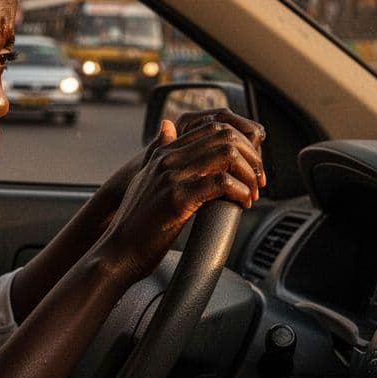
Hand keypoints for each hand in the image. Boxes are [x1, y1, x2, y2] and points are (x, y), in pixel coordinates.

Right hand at [96, 112, 265, 285]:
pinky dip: (240, 191)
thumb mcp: (143, 177)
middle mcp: (167, 159)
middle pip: (223, 136)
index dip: (239, 142)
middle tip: (258, 179)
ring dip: (248, 173)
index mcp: (163, 153)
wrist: (118, 252)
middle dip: (250, 156)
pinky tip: (242, 203)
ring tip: (252, 192)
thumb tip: (167, 125)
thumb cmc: (134, 222)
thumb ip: (157, 151)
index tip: (249, 165)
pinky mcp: (177, 198)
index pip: (211, 127)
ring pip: (226, 155)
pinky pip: (221, 183)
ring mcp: (171, 177)